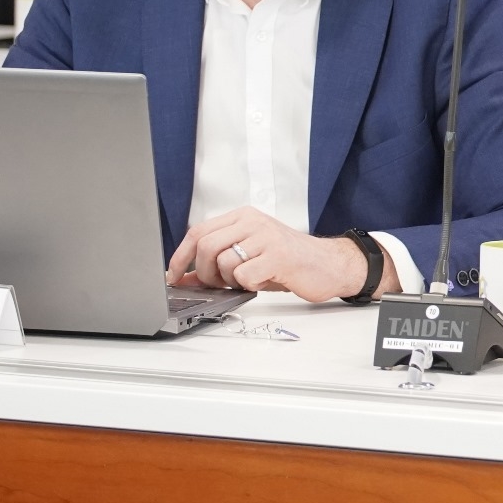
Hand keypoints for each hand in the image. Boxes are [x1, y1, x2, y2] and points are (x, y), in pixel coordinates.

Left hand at [167, 207, 395, 302]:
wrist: (329, 264)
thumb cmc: (288, 261)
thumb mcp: (249, 256)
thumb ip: (216, 263)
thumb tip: (181, 277)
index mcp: (243, 216)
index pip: (198, 231)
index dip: (180, 257)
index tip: (173, 275)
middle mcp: (253, 221)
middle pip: (206, 246)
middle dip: (203, 273)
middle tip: (218, 283)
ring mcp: (266, 237)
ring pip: (223, 262)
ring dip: (228, 281)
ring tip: (245, 281)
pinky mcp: (278, 256)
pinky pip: (244, 276)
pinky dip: (247, 286)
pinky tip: (262, 281)